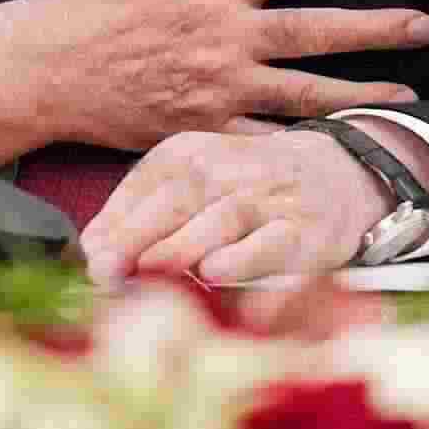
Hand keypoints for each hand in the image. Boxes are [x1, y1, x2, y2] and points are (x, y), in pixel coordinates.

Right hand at [0, 0, 428, 164]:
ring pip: (303, 91)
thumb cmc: (88, 1)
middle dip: (376, 28)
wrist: (45, 68)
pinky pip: (264, 141)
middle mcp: (223, 36)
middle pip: (314, 30)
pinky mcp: (202, 129)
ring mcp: (216, 87)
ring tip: (408, 96)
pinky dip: (305, 146)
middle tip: (424, 24)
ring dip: (359, 92)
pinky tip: (343, 146)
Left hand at [78, 127, 390, 285]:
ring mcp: (270, 198)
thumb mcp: (188, 187)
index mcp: (190, 153)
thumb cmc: (244, 189)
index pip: (145, 184)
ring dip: (186, 245)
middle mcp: (229, 169)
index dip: (116, 223)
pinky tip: (218, 275)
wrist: (339, 174)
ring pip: (224, 216)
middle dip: (140, 235)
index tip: (92, 260)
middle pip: (180, 197)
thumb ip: (136, 216)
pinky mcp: (307, 230)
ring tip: (154, 269)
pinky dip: (246, 260)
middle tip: (109, 271)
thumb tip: (89, 252)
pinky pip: (275, 244)